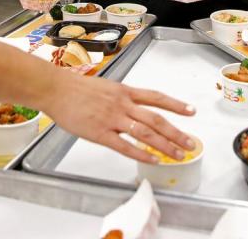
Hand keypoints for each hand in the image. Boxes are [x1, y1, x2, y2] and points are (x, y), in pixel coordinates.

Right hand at [43, 72, 196, 163]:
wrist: (56, 89)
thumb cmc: (77, 88)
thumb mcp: (106, 87)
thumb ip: (122, 98)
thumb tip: (135, 106)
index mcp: (125, 92)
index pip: (157, 97)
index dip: (176, 105)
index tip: (191, 112)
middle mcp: (123, 104)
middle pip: (156, 119)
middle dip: (176, 132)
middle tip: (191, 143)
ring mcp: (112, 119)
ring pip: (145, 133)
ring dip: (164, 145)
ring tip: (178, 155)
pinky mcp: (99, 133)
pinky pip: (124, 146)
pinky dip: (141, 154)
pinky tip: (152, 160)